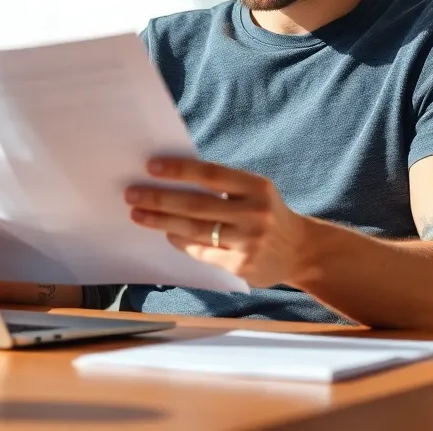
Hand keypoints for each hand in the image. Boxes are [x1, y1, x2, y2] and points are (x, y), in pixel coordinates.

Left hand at [125, 158, 311, 287]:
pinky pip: (202, 252)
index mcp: (257, 187)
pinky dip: (181, 242)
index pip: (211, 175)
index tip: (151, 167)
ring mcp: (248, 242)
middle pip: (197, 205)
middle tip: (132, 194)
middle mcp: (255, 213)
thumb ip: (222, 186)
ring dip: (162, 222)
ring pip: (195, 231)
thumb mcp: (254, 191)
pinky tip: (167, 234)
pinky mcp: (241, 265)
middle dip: (160, 199)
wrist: (300, 250)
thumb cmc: (266, 212)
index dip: (180, 170)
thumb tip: (173, 179)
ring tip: (138, 215)